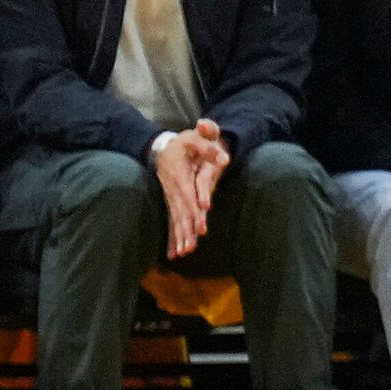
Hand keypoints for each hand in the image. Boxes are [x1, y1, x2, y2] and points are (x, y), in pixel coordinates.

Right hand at [153, 120, 229, 257]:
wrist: (165, 147)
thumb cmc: (186, 141)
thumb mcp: (198, 136)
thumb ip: (210, 144)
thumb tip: (224, 158)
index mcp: (179, 172)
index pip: (187, 192)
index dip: (193, 206)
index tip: (200, 220)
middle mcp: (174, 187)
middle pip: (180, 210)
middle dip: (186, 228)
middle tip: (191, 246)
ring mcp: (172, 197)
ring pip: (176, 218)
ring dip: (180, 236)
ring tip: (184, 252)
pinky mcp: (173, 203)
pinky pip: (172, 221)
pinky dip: (173, 236)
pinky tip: (174, 253)